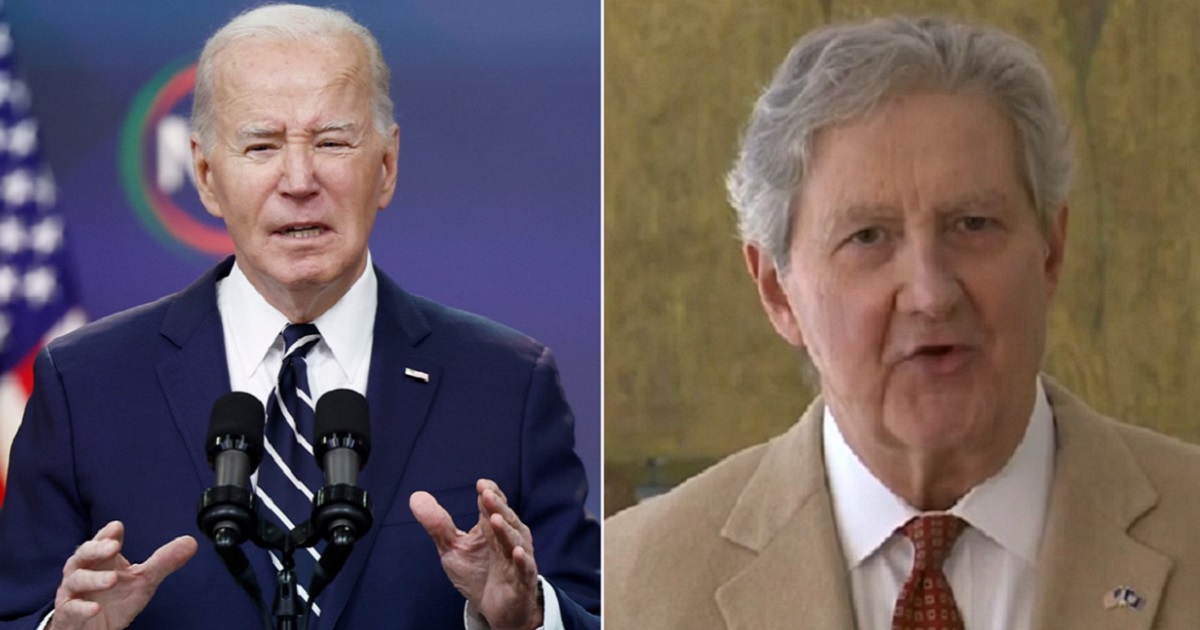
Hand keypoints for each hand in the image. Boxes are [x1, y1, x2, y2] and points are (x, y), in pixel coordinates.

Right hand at [50, 520, 196, 629]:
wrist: (95, 629)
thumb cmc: (115, 599)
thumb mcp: (143, 580)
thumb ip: (164, 562)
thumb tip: (191, 542)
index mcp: (101, 559)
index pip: (101, 541)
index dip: (107, 534)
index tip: (117, 527)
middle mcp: (83, 570)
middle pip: (84, 554)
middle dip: (97, 549)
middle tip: (113, 547)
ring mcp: (73, 592)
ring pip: (77, 580)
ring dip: (94, 579)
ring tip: (112, 579)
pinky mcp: (68, 613)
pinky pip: (71, 608)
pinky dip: (82, 608)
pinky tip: (95, 608)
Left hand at [410, 479, 541, 629]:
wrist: (495, 609)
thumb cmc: (477, 573)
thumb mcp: (452, 548)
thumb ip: (437, 524)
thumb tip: (415, 496)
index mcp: (494, 527)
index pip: (494, 505)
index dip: (490, 494)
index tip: (480, 484)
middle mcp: (510, 538)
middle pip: (505, 519)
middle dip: (496, 507)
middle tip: (486, 494)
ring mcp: (518, 558)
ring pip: (515, 540)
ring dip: (506, 531)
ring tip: (495, 520)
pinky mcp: (522, 581)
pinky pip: (524, 569)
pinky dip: (522, 560)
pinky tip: (517, 552)